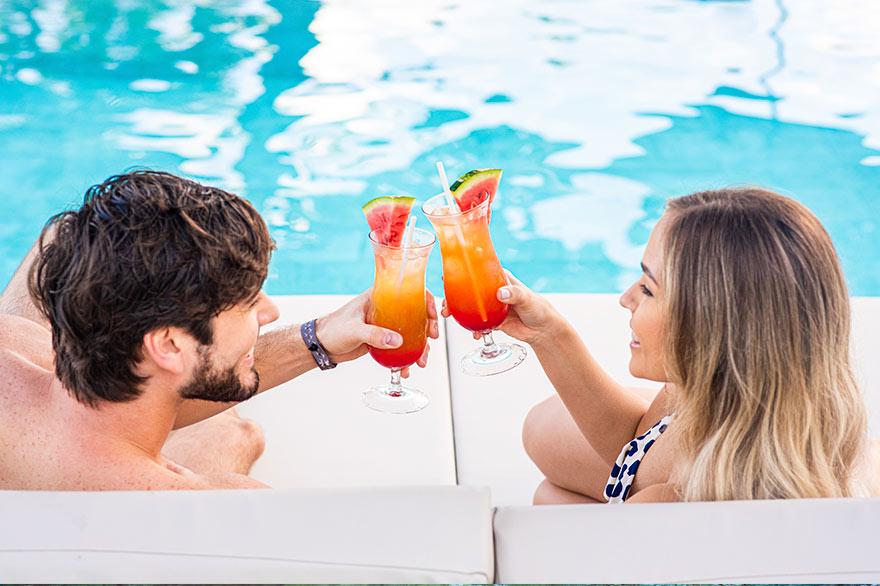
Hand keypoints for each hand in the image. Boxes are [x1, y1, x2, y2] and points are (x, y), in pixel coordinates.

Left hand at [315, 289, 439, 376]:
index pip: (409, 291)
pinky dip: (406, 358)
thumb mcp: (354, 330)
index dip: (426, 300)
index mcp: (380, 297)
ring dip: (419, 347)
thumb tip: (397, 341)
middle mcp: (386, 308)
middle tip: (432, 339)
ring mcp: (386, 325)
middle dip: (428, 327)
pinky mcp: (383, 340)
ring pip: (411, 333)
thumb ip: (374, 334)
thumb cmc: (333, 329)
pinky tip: (405, 369)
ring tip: (420, 362)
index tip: (433, 314)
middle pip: (416, 313)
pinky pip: (401, 348)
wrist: (321, 346)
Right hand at [440, 270, 559, 345]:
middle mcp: (492, 291)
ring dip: (459, 313)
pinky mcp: (493, 321)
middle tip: (446, 305)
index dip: (461, 274)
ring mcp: (491, 307)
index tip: (447, 278)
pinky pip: (478, 324)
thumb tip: (501, 293)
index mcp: (499, 279)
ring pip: (470, 308)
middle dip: (454, 297)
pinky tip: (475, 334)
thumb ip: (514, 294)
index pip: (477, 273)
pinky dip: (474, 329)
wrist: (543, 330)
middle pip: (468, 291)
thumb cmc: (538, 308)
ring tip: (451, 318)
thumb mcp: (526, 298)